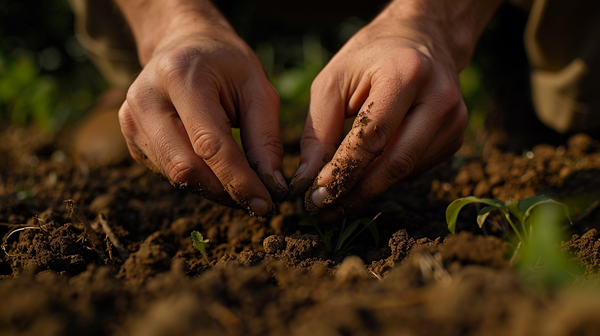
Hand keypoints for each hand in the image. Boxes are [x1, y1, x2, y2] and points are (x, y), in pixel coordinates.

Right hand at [116, 3, 286, 215]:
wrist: (183, 44)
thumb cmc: (226, 64)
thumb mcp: (257, 87)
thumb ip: (266, 137)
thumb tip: (273, 187)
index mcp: (179, 76)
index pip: (209, 144)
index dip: (239, 180)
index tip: (265, 203)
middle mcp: (145, 98)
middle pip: (185, 167)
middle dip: (225, 191)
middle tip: (257, 201)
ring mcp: (131, 119)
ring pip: (175, 176)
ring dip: (213, 190)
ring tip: (242, 185)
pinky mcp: (131, 137)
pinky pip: (167, 172)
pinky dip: (198, 180)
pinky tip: (216, 169)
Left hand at [290, 0, 500, 213]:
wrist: (420, 39)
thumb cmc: (368, 59)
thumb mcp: (333, 81)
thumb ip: (318, 131)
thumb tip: (306, 181)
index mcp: (407, 74)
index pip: (373, 136)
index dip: (343, 171)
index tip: (315, 196)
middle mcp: (439, 97)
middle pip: (397, 162)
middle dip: (358, 192)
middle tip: (326, 211)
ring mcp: (454, 119)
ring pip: (407, 171)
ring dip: (370, 188)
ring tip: (338, 196)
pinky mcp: (456, 135)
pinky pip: (417, 169)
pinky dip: (388, 176)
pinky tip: (369, 171)